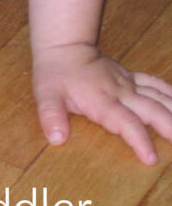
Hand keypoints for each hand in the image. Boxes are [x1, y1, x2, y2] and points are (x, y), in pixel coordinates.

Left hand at [32, 44, 171, 164]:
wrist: (64, 47)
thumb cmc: (54, 74)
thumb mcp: (46, 97)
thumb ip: (51, 117)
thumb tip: (57, 139)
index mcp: (102, 102)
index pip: (126, 124)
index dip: (140, 141)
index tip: (151, 158)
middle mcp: (121, 93)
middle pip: (153, 111)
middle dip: (170, 128)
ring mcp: (128, 83)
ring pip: (159, 97)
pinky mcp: (129, 76)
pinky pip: (155, 83)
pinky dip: (170, 92)